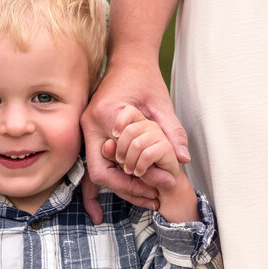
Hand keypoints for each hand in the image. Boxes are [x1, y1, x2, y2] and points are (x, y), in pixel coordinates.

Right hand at [80, 54, 189, 222]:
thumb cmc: (145, 79)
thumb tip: (182, 159)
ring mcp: (85, 129)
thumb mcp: (162, 104)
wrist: (128, 59)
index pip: (117, 160)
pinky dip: (97, 187)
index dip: (138, 178)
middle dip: (126, 190)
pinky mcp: (89, 132)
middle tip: (152, 199)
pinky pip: (91, 164)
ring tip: (145, 200)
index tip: (161, 184)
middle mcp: (89, 124)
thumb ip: (172, 132)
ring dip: (118, 189)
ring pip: (95, 172)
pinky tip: (99, 209)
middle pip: (100, 173)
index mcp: (106, 116)